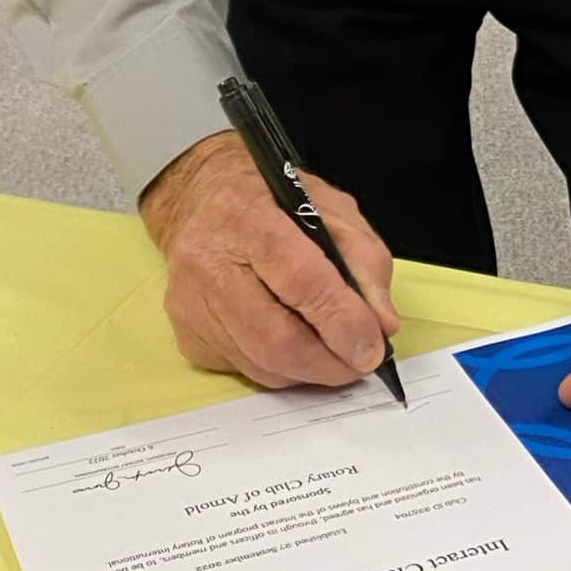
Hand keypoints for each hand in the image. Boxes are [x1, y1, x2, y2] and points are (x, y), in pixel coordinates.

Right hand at [141, 132, 399, 390]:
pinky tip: (295, 345)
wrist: (199, 199)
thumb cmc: (270, 201)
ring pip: (262, 364)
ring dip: (310, 370)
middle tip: (360, 362)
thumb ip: (364, 259)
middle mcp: (208, 261)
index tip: (373, 345)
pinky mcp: (188, 334)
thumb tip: (381, 324)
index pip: (300, 278)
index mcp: (246, 215)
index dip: (342, 320)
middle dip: (330, 362)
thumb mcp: (329, 206)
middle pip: (276, 337)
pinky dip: (282, 369)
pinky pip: (246, 370)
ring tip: (335, 354)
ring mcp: (191, 303)